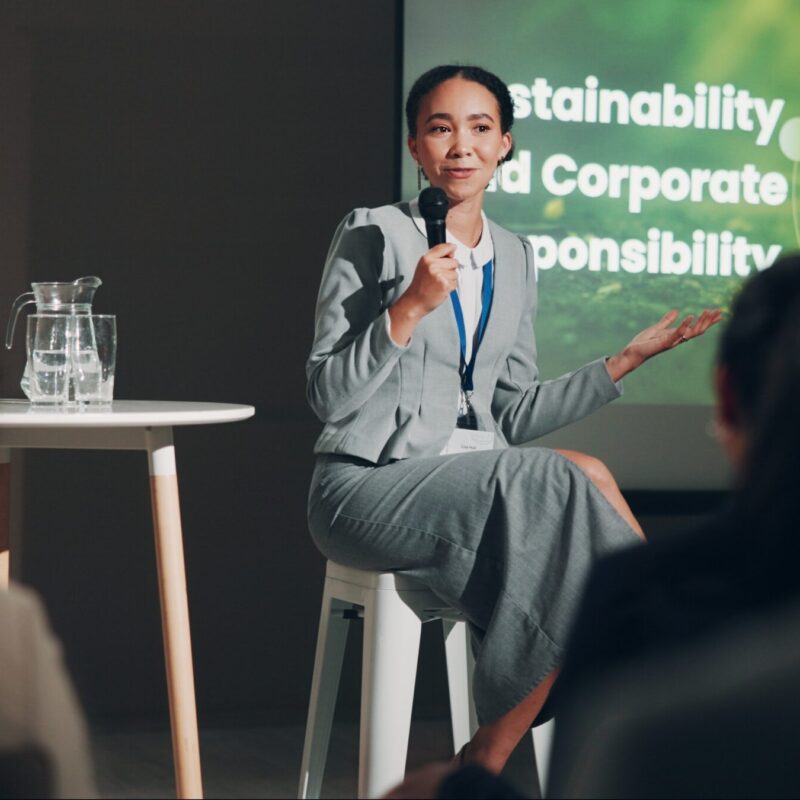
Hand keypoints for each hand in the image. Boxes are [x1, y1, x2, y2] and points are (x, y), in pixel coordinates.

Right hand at [388, 243, 457, 343]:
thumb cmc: (420, 285)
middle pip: (454, 261)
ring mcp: (439, 275)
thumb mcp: (424, 266)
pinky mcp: (445, 285)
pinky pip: (455, 283)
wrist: (415, 301)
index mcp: (426, 258)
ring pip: (455, 273)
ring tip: (438, 284)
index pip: (444, 247)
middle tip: (439, 276)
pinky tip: (440, 289)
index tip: (453, 250)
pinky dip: (450, 287)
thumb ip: (436, 258)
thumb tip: (453, 252)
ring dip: (450, 279)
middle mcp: (432, 265)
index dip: (451, 249)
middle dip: (450, 269)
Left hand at [606, 308, 722, 381]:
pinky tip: (690, 315)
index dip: (707, 320)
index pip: (696, 327)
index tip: (718, 313)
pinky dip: (684, 325)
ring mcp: (672, 341)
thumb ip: (666, 321)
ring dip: (701, 322)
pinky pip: (677, 333)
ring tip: (708, 311)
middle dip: (709, 321)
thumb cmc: (643, 343)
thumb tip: (675, 311)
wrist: (632, 353)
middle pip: (698, 330)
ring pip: (692, 332)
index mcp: (676, 335)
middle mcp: (677, 339)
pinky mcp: (664, 342)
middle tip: (720, 311)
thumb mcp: (656, 328)